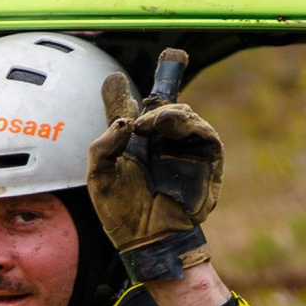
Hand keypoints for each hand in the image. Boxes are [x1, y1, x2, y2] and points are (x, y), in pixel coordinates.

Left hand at [88, 73, 222, 277]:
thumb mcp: (100, 175)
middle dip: (156, 102)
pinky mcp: (205, 161)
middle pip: (166, 105)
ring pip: (185, 115)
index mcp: (135, 140)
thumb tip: (124, 118)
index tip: (133, 65)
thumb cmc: (120, 211)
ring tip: (149, 125)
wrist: (143, 239)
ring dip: (167, 114)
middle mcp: (161, 140)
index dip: (136, 85)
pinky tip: (165, 129)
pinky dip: (186, 126)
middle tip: (138, 120)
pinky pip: (205, 134)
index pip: (136, 107)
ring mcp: (184, 149)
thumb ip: (104, 143)